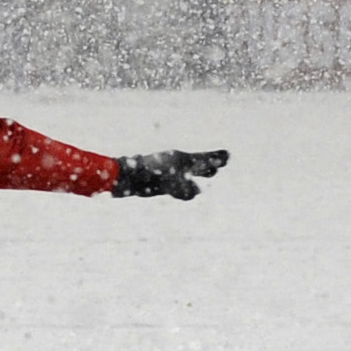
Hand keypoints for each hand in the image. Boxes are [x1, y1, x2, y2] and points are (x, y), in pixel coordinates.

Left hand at [114, 148, 229, 199]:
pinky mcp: (160, 180)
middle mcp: (175, 163)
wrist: (123, 177)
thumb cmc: (146, 177)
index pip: (203, 159)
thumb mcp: (168, 185)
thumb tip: (196, 193)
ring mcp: (167, 171)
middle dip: (210, 164)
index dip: (215, 158)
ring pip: (189, 170)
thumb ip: (183, 189)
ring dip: (200, 172)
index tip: (228, 156)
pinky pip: (179, 180)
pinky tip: (188, 189)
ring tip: (210, 173)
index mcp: (180, 160)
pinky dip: (188, 182)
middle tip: (223, 161)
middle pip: (198, 163)